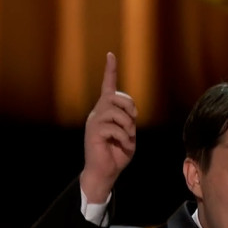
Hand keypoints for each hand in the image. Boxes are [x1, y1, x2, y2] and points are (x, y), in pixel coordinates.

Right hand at [80, 52, 137, 202]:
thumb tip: (130, 112)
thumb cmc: (117, 153)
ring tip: (127, 136)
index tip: (111, 55)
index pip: (108, 86)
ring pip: (114, 110)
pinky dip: (123, 136)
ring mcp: (94, 122)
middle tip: (133, 121)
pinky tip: (122, 143)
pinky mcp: (93, 133)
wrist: (106, 171)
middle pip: (115, 96)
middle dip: (129, 106)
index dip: (110, 71)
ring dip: (127, 123)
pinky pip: (112, 127)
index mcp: (106, 111)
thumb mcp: (128, 133)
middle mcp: (98, 113)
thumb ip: (129, 120)